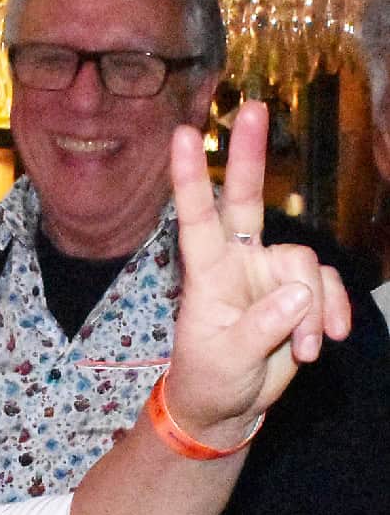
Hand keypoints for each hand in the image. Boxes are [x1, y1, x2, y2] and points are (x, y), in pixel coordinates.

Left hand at [165, 100, 350, 449]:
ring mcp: (271, 275)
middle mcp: (238, 263)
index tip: (182, 136)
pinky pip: (326, 289)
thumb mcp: (227, 359)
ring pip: (305, 266)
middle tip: (251, 107)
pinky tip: (324, 342)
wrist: (228, 407)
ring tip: (302, 350)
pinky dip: (331, 314)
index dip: (189, 180)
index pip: (196, 219)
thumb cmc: (211, 379)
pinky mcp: (300, 294)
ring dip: (313, 311)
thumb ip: (260, 328)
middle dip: (248, 156)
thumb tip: (297, 295)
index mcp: (207, 274)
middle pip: (245, 200)